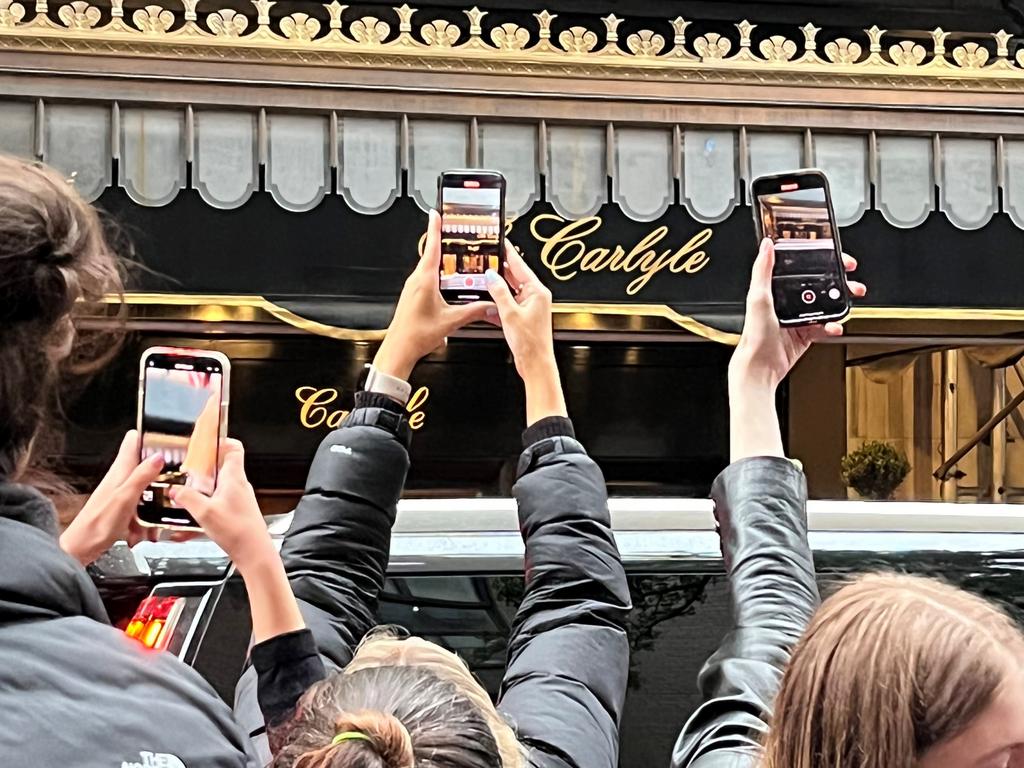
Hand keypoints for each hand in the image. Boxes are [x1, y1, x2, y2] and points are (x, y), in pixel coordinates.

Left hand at [60, 431, 163, 565]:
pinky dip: (147, 519)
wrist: (81, 549)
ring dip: (155, 503)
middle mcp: (121, 478)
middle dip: (162, 474)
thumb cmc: (97, 525)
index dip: (150, 436)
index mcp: (121, 470)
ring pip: (148, 489)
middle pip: (148, 465)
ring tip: (155, 517)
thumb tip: (158, 456)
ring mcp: (123, 493)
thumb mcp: (125, 498)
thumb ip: (142, 475)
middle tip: (172, 485)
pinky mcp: (124, 508)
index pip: (134, 439)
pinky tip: (145, 530)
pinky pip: (143, 509)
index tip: (168, 440)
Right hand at [169, 439, 273, 573]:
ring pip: (216, 487)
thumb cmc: (239, 531)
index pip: (233, 447)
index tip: (204, 440)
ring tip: (184, 496)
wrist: (254, 553)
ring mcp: (237, 499)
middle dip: (201, 468)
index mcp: (234, 478)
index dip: (220, 440)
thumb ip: (187, 498)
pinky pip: (216, 505)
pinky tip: (188, 525)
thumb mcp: (205, 512)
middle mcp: (238, 485)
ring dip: (200, 490)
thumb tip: (174, 490)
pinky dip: (203, 509)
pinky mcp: (235, 512)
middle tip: (185, 471)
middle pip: (220, 467)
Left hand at [372, 210, 494, 380]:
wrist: (399, 349)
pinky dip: (438, 275)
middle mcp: (416, 280)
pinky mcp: (413, 295)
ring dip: (442, 261)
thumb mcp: (451, 321)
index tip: (437, 213)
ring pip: (430, 268)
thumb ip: (473, 311)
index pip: (432, 246)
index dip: (435, 227)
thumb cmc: (415, 334)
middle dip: (443, 243)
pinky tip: (448, 283)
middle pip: (432, 254)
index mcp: (424, 279)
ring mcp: (413, 287)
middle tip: (453, 233)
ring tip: (456, 259)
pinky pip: (427, 279)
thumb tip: (489, 304)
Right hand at [485, 240, 566, 424]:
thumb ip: (499, 292)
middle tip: (485, 259)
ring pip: (509, 291)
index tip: (500, 241)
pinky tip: (486, 303)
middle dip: (499, 269)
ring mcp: (529, 307)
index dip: (508, 252)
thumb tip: (491, 275)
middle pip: (514, 276)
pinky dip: (497, 303)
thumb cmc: (531, 343)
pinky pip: (508, 304)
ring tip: (482, 280)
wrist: (535, 365)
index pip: (520, 265)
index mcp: (537, 291)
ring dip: (496, 288)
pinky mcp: (523, 317)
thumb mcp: (509, 313)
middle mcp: (535, 297)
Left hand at [730, 238, 866, 390]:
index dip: (819, 262)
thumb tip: (766, 246)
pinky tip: (834, 326)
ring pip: (825, 305)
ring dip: (840, 302)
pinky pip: (824, 327)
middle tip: (852, 281)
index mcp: (775, 290)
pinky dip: (833, 326)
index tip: (836, 258)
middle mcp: (786, 303)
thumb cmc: (754, 335)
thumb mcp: (758, 298)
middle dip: (838, 282)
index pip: (800, 269)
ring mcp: (797, 318)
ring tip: (849, 301)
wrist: (760, 366)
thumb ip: (763, 271)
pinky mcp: (805, 334)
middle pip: (818, 286)